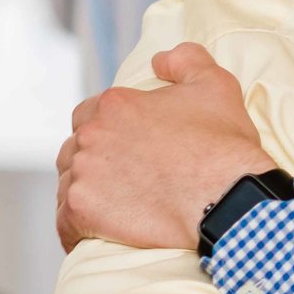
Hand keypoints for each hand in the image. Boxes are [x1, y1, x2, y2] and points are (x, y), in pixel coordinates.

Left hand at [58, 44, 275, 253]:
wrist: (228, 200)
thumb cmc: (224, 146)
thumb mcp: (216, 86)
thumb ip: (186, 60)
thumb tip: (159, 59)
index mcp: (114, 104)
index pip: (89, 113)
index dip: (107, 128)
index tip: (127, 146)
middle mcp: (91, 135)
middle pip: (75, 148)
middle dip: (93, 159)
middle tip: (122, 178)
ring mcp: (83, 174)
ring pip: (68, 183)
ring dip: (85, 192)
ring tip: (111, 207)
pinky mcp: (81, 211)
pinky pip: (65, 223)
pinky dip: (74, 229)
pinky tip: (92, 235)